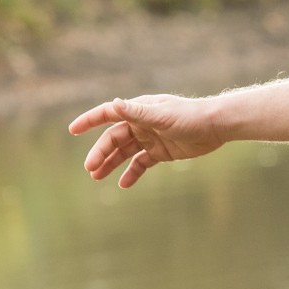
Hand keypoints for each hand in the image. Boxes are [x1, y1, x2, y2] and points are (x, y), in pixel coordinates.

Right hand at [68, 93, 223, 187]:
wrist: (216, 126)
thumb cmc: (190, 116)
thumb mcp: (161, 116)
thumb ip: (137, 112)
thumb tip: (113, 104)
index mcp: (138, 110)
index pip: (108, 114)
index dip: (89, 121)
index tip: (72, 130)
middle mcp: (141, 123)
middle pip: (113, 139)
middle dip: (100, 153)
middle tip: (90, 169)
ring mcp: (150, 138)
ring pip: (124, 153)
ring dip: (111, 164)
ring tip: (97, 178)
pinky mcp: (161, 152)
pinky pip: (141, 164)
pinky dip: (132, 173)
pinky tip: (123, 184)